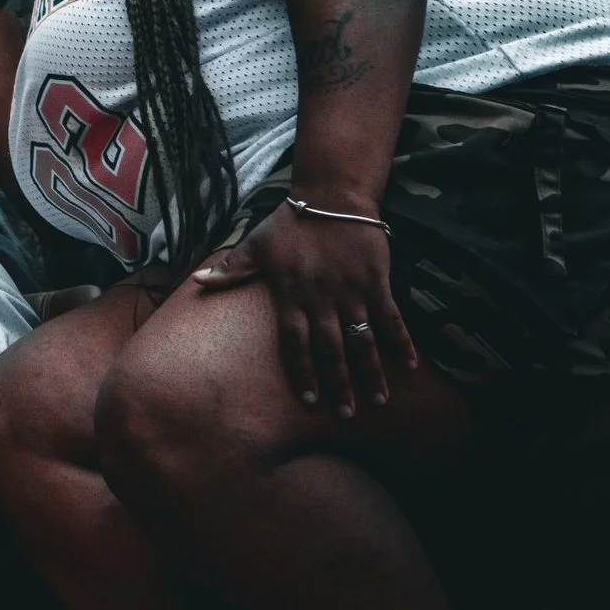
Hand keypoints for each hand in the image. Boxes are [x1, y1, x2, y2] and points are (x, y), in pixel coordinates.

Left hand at [192, 203, 416, 416]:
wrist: (332, 195)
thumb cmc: (291, 222)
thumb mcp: (256, 245)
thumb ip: (231, 269)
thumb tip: (198, 280)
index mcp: (289, 293)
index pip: (293, 342)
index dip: (302, 372)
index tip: (308, 401)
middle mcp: (320, 297)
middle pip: (329, 349)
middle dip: (338, 384)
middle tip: (345, 414)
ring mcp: (350, 290)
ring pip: (361, 339)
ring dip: (371, 371)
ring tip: (378, 401)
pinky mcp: (376, 280)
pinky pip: (391, 317)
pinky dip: (401, 341)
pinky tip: (410, 366)